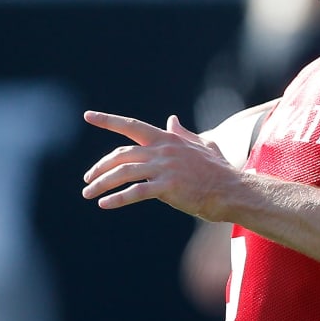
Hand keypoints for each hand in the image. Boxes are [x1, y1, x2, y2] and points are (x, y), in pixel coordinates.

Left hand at [81, 111, 234, 219]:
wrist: (232, 191)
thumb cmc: (219, 171)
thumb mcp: (202, 145)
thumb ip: (183, 133)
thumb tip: (171, 119)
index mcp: (167, 139)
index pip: (131, 126)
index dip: (108, 120)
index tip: (88, 116)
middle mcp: (162, 150)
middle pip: (121, 154)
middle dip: (100, 167)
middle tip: (87, 180)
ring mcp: (164, 168)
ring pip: (123, 172)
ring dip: (101, 183)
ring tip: (88, 194)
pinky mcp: (167, 186)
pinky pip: (135, 192)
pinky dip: (117, 198)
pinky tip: (104, 204)